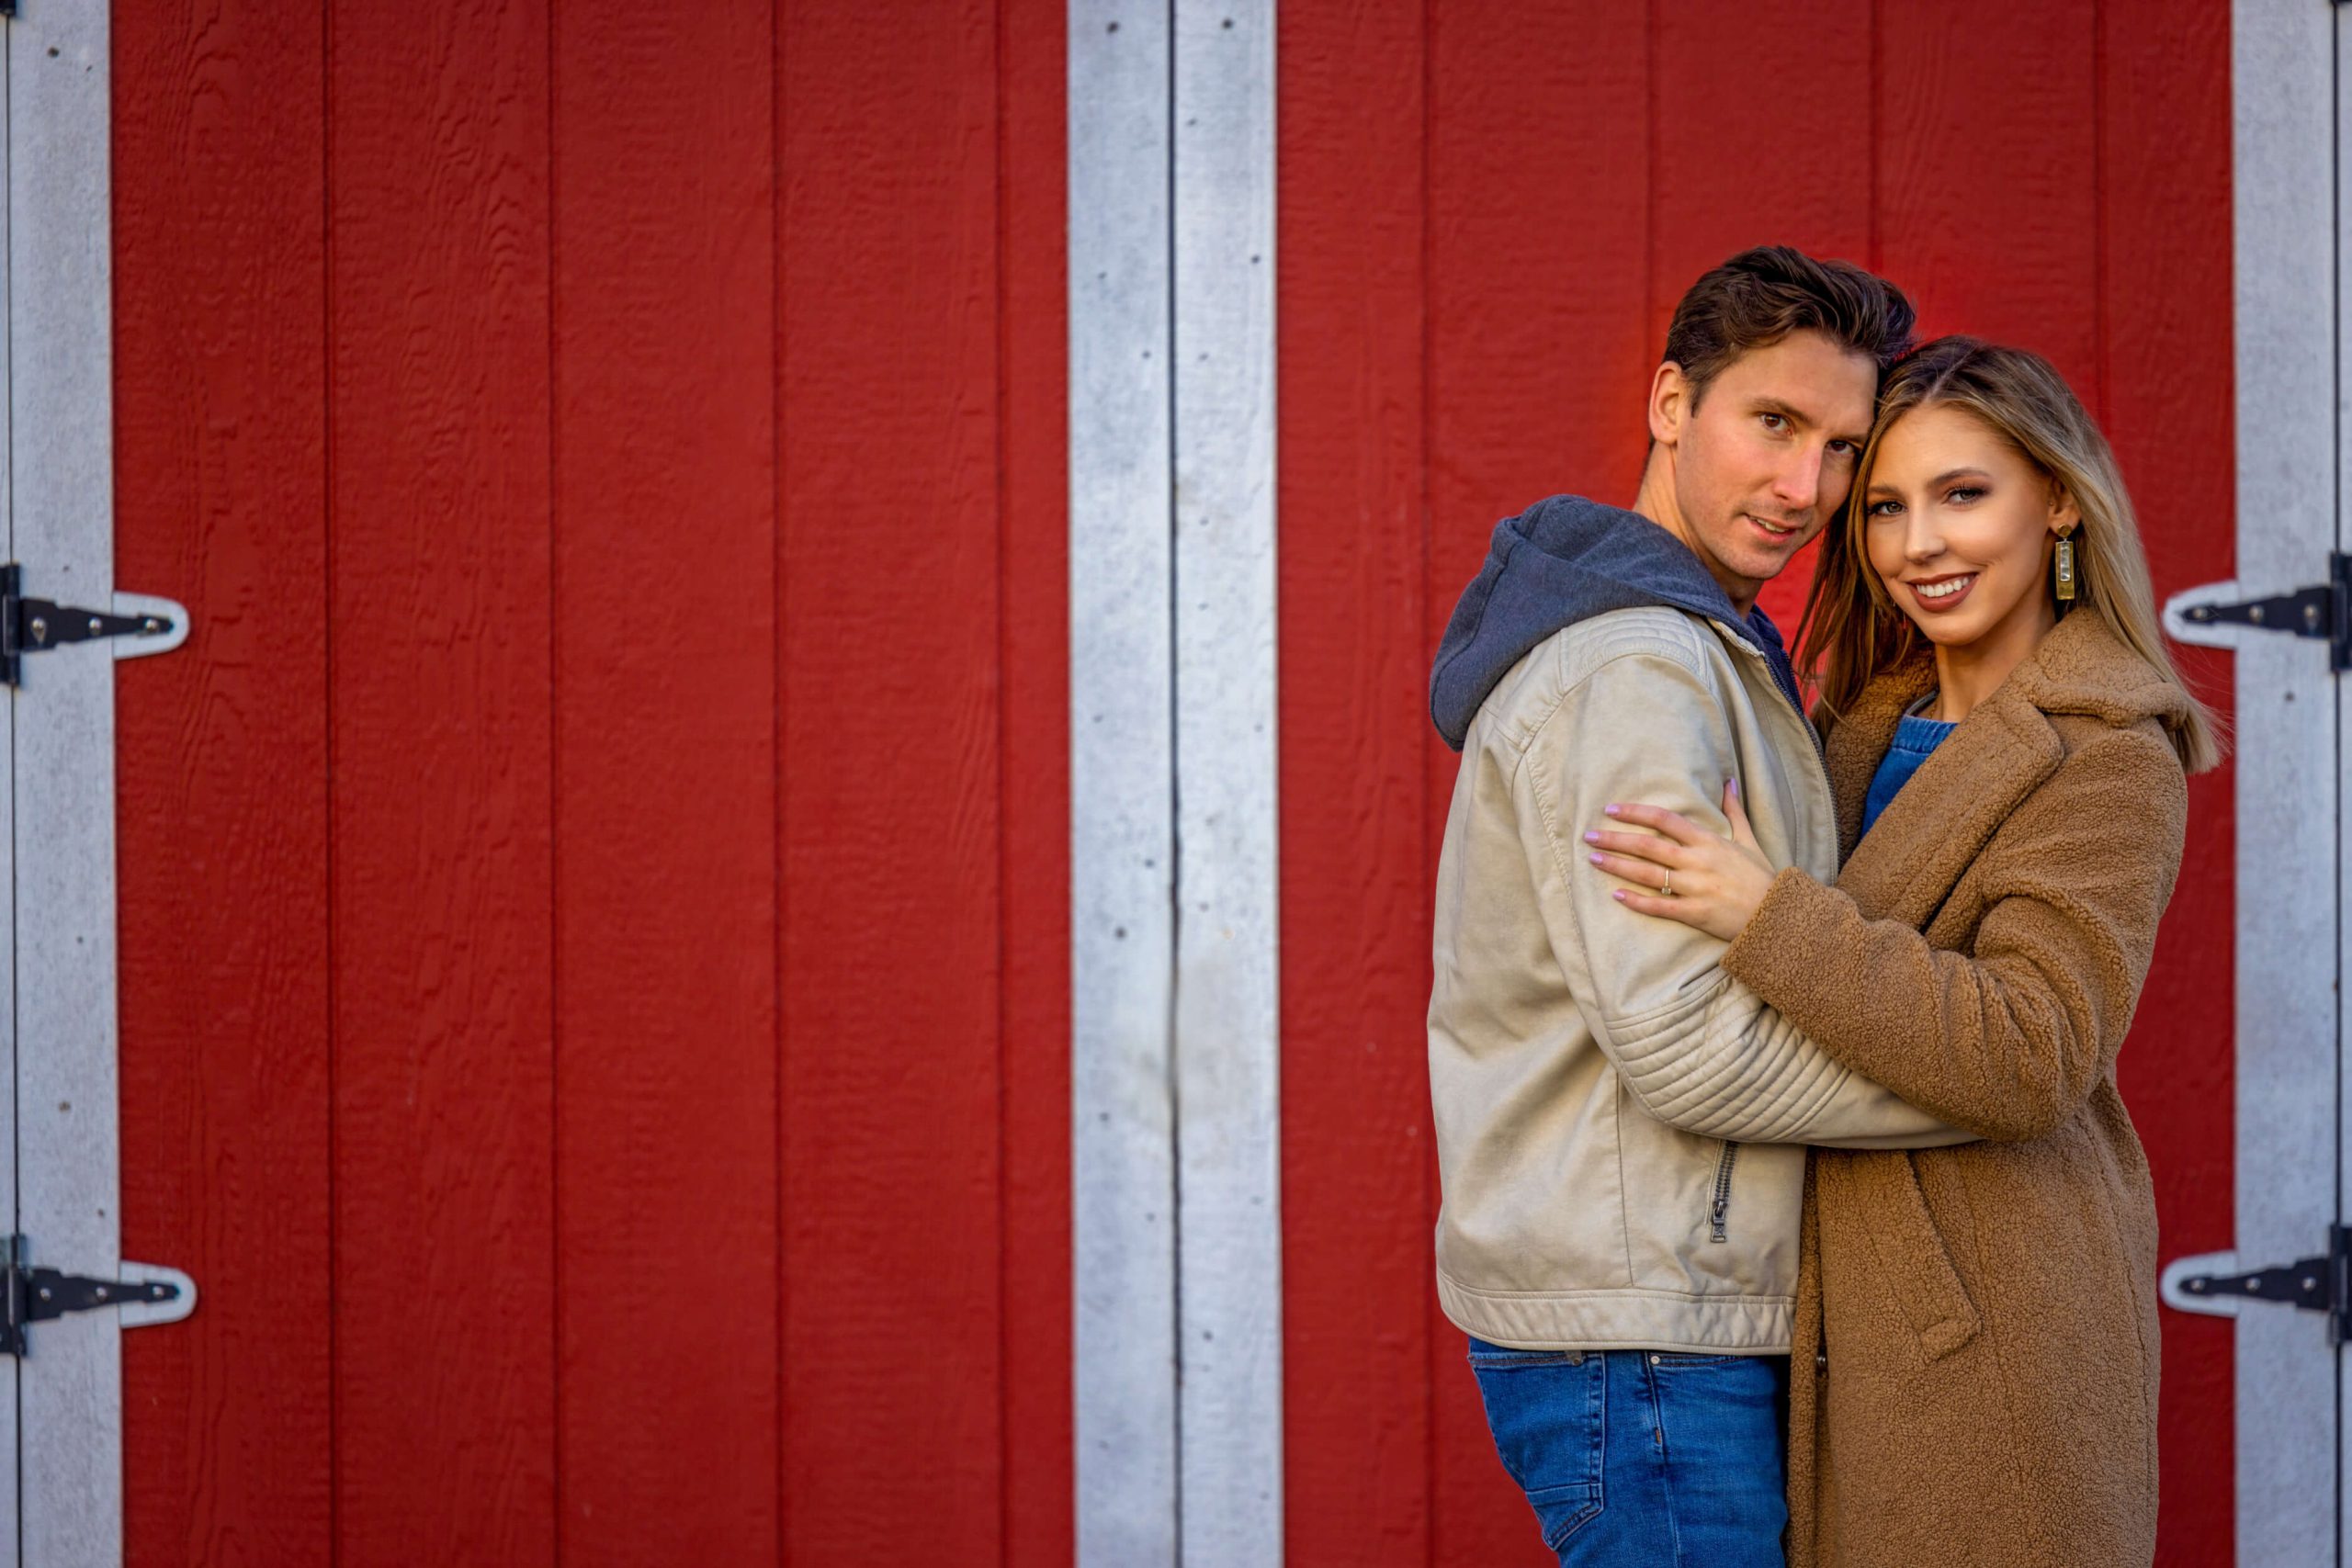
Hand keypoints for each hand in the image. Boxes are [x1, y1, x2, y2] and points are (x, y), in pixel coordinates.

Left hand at [1583, 780, 1776, 943]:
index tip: (1611, 810)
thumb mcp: (1749, 841)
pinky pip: (1659, 906)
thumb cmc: (1762, 877)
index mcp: (1708, 841)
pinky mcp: (1695, 913)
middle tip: (1588, 835)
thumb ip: (1733, 811)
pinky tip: (1615, 895)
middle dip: (1615, 838)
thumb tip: (1728, 781)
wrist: (1779, 916)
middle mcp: (1698, 862)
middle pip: (1648, 845)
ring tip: (1593, 859)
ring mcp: (1695, 888)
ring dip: (1617, 865)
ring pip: (1647, 874)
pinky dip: (1636, 901)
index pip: (1665, 820)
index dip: (1635, 813)